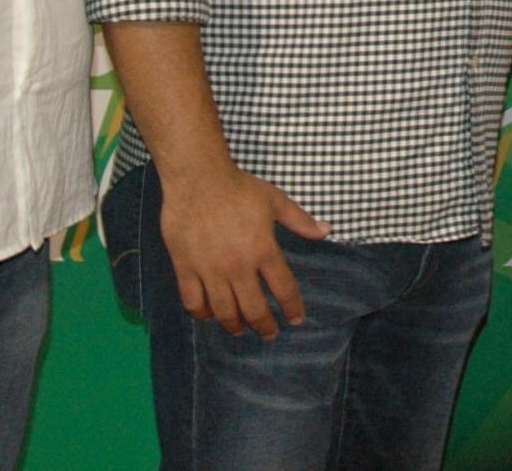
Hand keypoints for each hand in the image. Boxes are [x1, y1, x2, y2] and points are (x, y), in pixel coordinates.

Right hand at [160, 166, 329, 338]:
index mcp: (263, 250)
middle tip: (269, 333)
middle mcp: (238, 266)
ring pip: (224, 312)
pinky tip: (208, 314)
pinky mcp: (185, 268)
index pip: (284, 290)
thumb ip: (300, 220)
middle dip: (264, 327)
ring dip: (235, 326)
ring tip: (240, 329)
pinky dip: (202, 314)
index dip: (292, 308)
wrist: (198, 178)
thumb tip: (326, 231)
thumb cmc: (239, 187)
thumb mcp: (275, 200)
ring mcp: (210, 269)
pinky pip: (193, 302)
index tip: (296, 319)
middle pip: (254, 311)